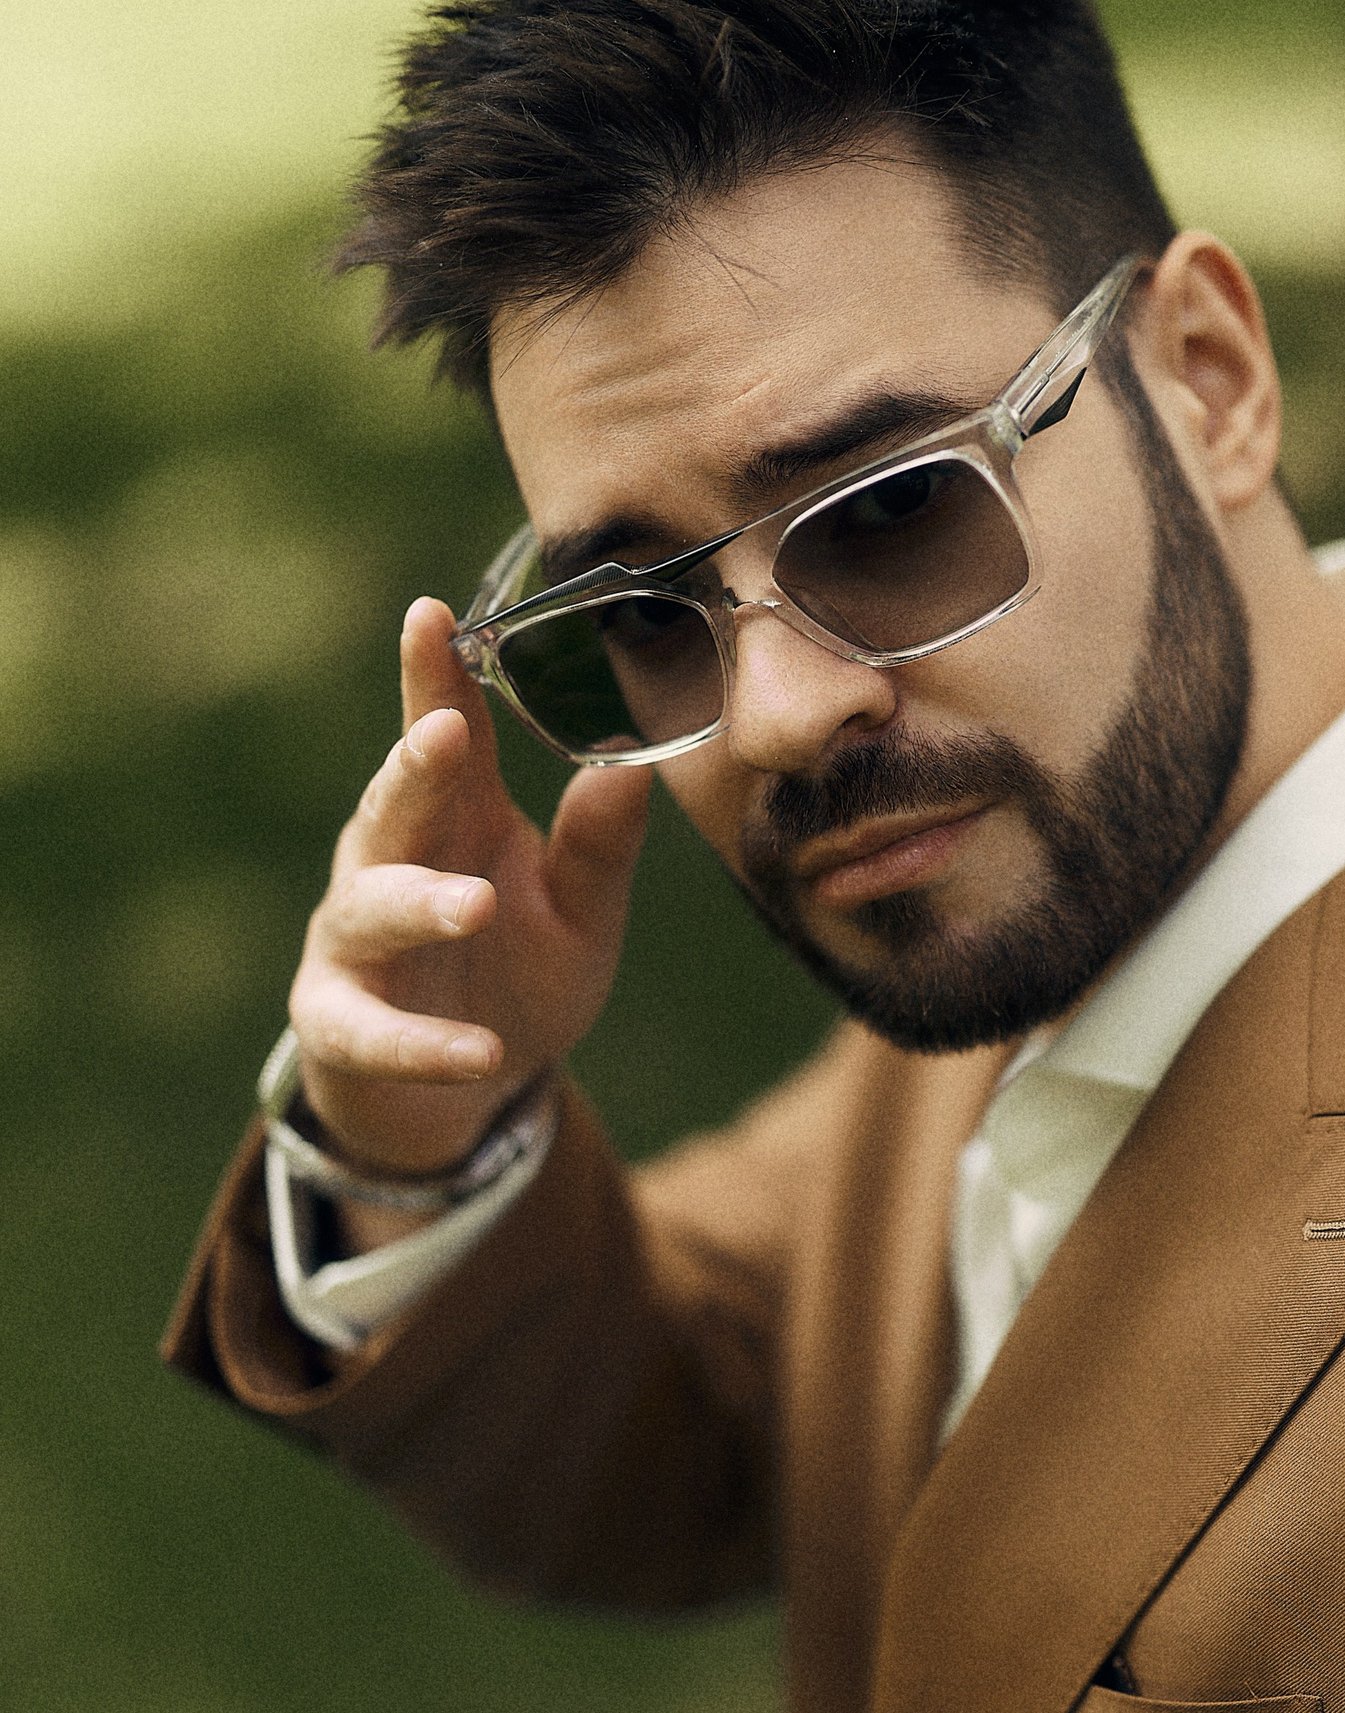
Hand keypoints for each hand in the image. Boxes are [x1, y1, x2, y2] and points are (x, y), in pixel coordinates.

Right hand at [288, 596, 651, 1188]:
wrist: (464, 1098)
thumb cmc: (519, 977)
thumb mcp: (582, 915)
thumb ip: (600, 846)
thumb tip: (635, 762)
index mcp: (456, 819)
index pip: (441, 731)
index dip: (432, 674)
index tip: (432, 614)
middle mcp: (389, 863)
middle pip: (393, 804)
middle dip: (414, 767)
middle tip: (446, 732)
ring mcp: (356, 945)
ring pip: (372, 910)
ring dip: (420, 904)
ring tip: (472, 905)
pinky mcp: (340, 1026)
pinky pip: (373, 1034)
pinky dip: (424, 1044)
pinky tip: (481, 1052)